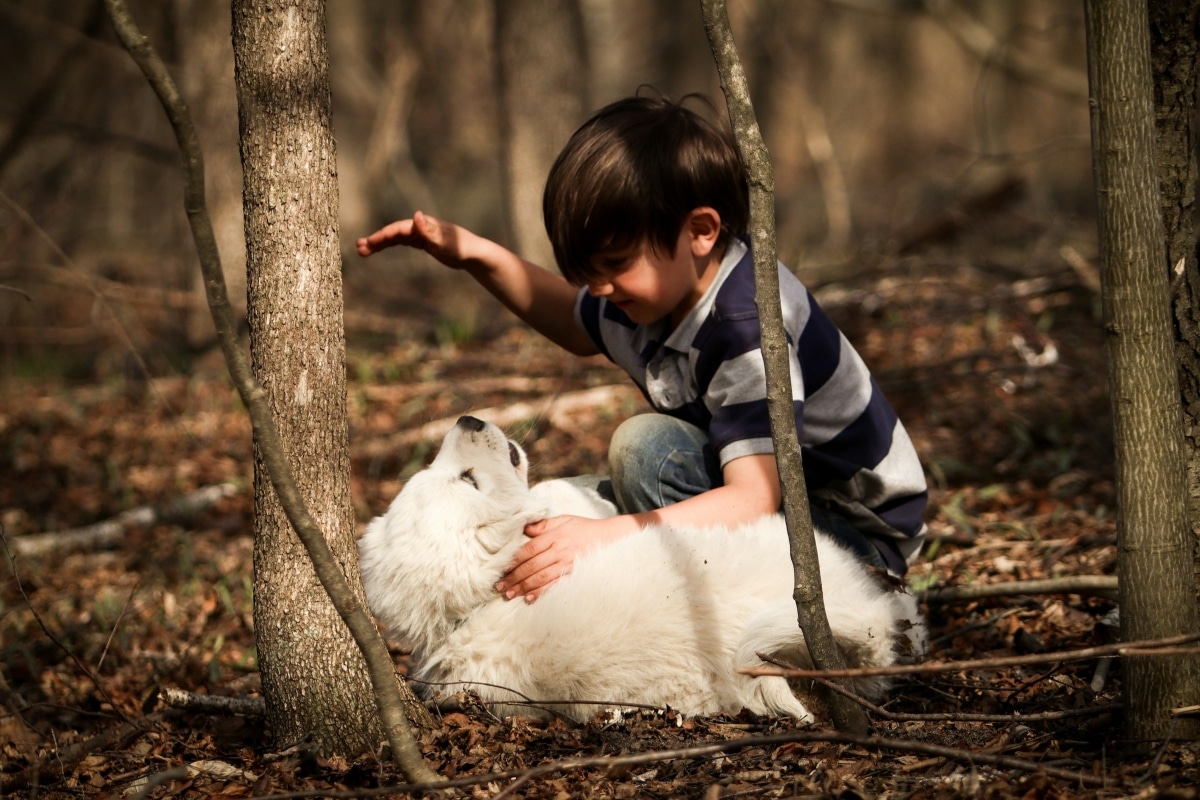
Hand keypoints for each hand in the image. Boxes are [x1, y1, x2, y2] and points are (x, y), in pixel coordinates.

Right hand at [356, 210, 469, 267]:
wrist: (474, 253)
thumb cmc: (462, 248)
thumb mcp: (445, 241)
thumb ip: (430, 230)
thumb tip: (416, 215)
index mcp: (423, 225)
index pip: (398, 230)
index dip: (382, 236)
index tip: (368, 244)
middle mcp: (420, 227)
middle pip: (393, 233)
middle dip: (376, 240)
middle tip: (359, 247)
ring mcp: (421, 234)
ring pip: (395, 238)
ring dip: (380, 243)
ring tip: (363, 250)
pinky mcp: (424, 242)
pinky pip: (402, 242)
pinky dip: (390, 245)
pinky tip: (379, 249)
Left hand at [496, 514, 637, 602]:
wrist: (610, 537)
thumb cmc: (585, 528)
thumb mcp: (564, 520)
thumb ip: (543, 525)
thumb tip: (524, 528)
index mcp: (554, 536)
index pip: (528, 549)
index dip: (513, 560)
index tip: (500, 569)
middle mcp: (559, 551)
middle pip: (531, 566)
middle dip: (514, 577)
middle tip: (499, 587)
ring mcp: (566, 564)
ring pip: (540, 577)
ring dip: (523, 587)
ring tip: (509, 595)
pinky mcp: (573, 574)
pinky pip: (555, 585)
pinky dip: (542, 593)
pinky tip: (530, 599)